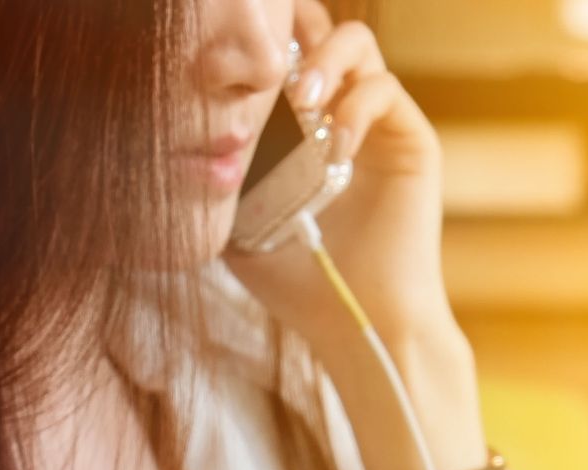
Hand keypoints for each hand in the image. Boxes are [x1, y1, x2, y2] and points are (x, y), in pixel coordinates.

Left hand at [223, 2, 490, 469]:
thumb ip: (218, 175)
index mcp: (303, 127)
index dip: (262, 46)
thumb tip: (175, 131)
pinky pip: (385, 90)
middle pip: (322, 30)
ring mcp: (380, 127)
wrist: (358, 323)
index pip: (284, 53)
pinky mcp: (412, 142)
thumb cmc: (300, 283)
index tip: (233, 72)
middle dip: (293, 37)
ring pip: (358, 44)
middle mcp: (344, 116)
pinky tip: (336, 148)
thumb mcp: (238, 221)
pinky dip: (355, 108)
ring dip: (324, 62)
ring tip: (301, 104)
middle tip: (271, 78)